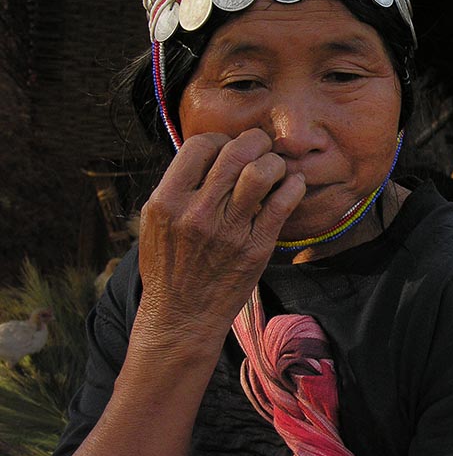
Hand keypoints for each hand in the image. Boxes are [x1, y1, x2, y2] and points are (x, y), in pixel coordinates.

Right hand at [136, 128, 305, 346]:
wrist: (182, 315)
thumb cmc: (169, 265)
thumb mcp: (156, 222)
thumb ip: (179, 186)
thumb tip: (211, 151)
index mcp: (167, 201)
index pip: (200, 145)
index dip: (220, 139)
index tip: (228, 149)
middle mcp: (197, 213)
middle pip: (235, 152)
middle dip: (255, 141)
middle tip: (261, 148)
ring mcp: (228, 231)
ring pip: (262, 172)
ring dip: (274, 162)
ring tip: (275, 169)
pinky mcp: (255, 247)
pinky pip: (282, 203)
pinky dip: (293, 186)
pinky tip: (292, 185)